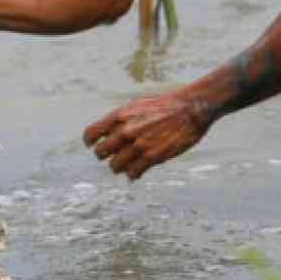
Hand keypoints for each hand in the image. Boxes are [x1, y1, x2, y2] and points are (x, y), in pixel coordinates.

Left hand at [82, 92, 212, 180]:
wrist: (190, 109)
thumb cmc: (165, 105)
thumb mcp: (137, 105)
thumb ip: (122, 119)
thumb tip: (110, 130)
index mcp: (120, 116)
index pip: (91, 133)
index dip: (90, 142)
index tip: (92, 145)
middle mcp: (126, 131)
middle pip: (100, 152)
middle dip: (103, 155)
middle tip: (110, 156)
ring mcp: (138, 145)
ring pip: (115, 166)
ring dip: (118, 167)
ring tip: (123, 166)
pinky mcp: (152, 157)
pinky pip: (133, 172)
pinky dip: (132, 174)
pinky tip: (135, 173)